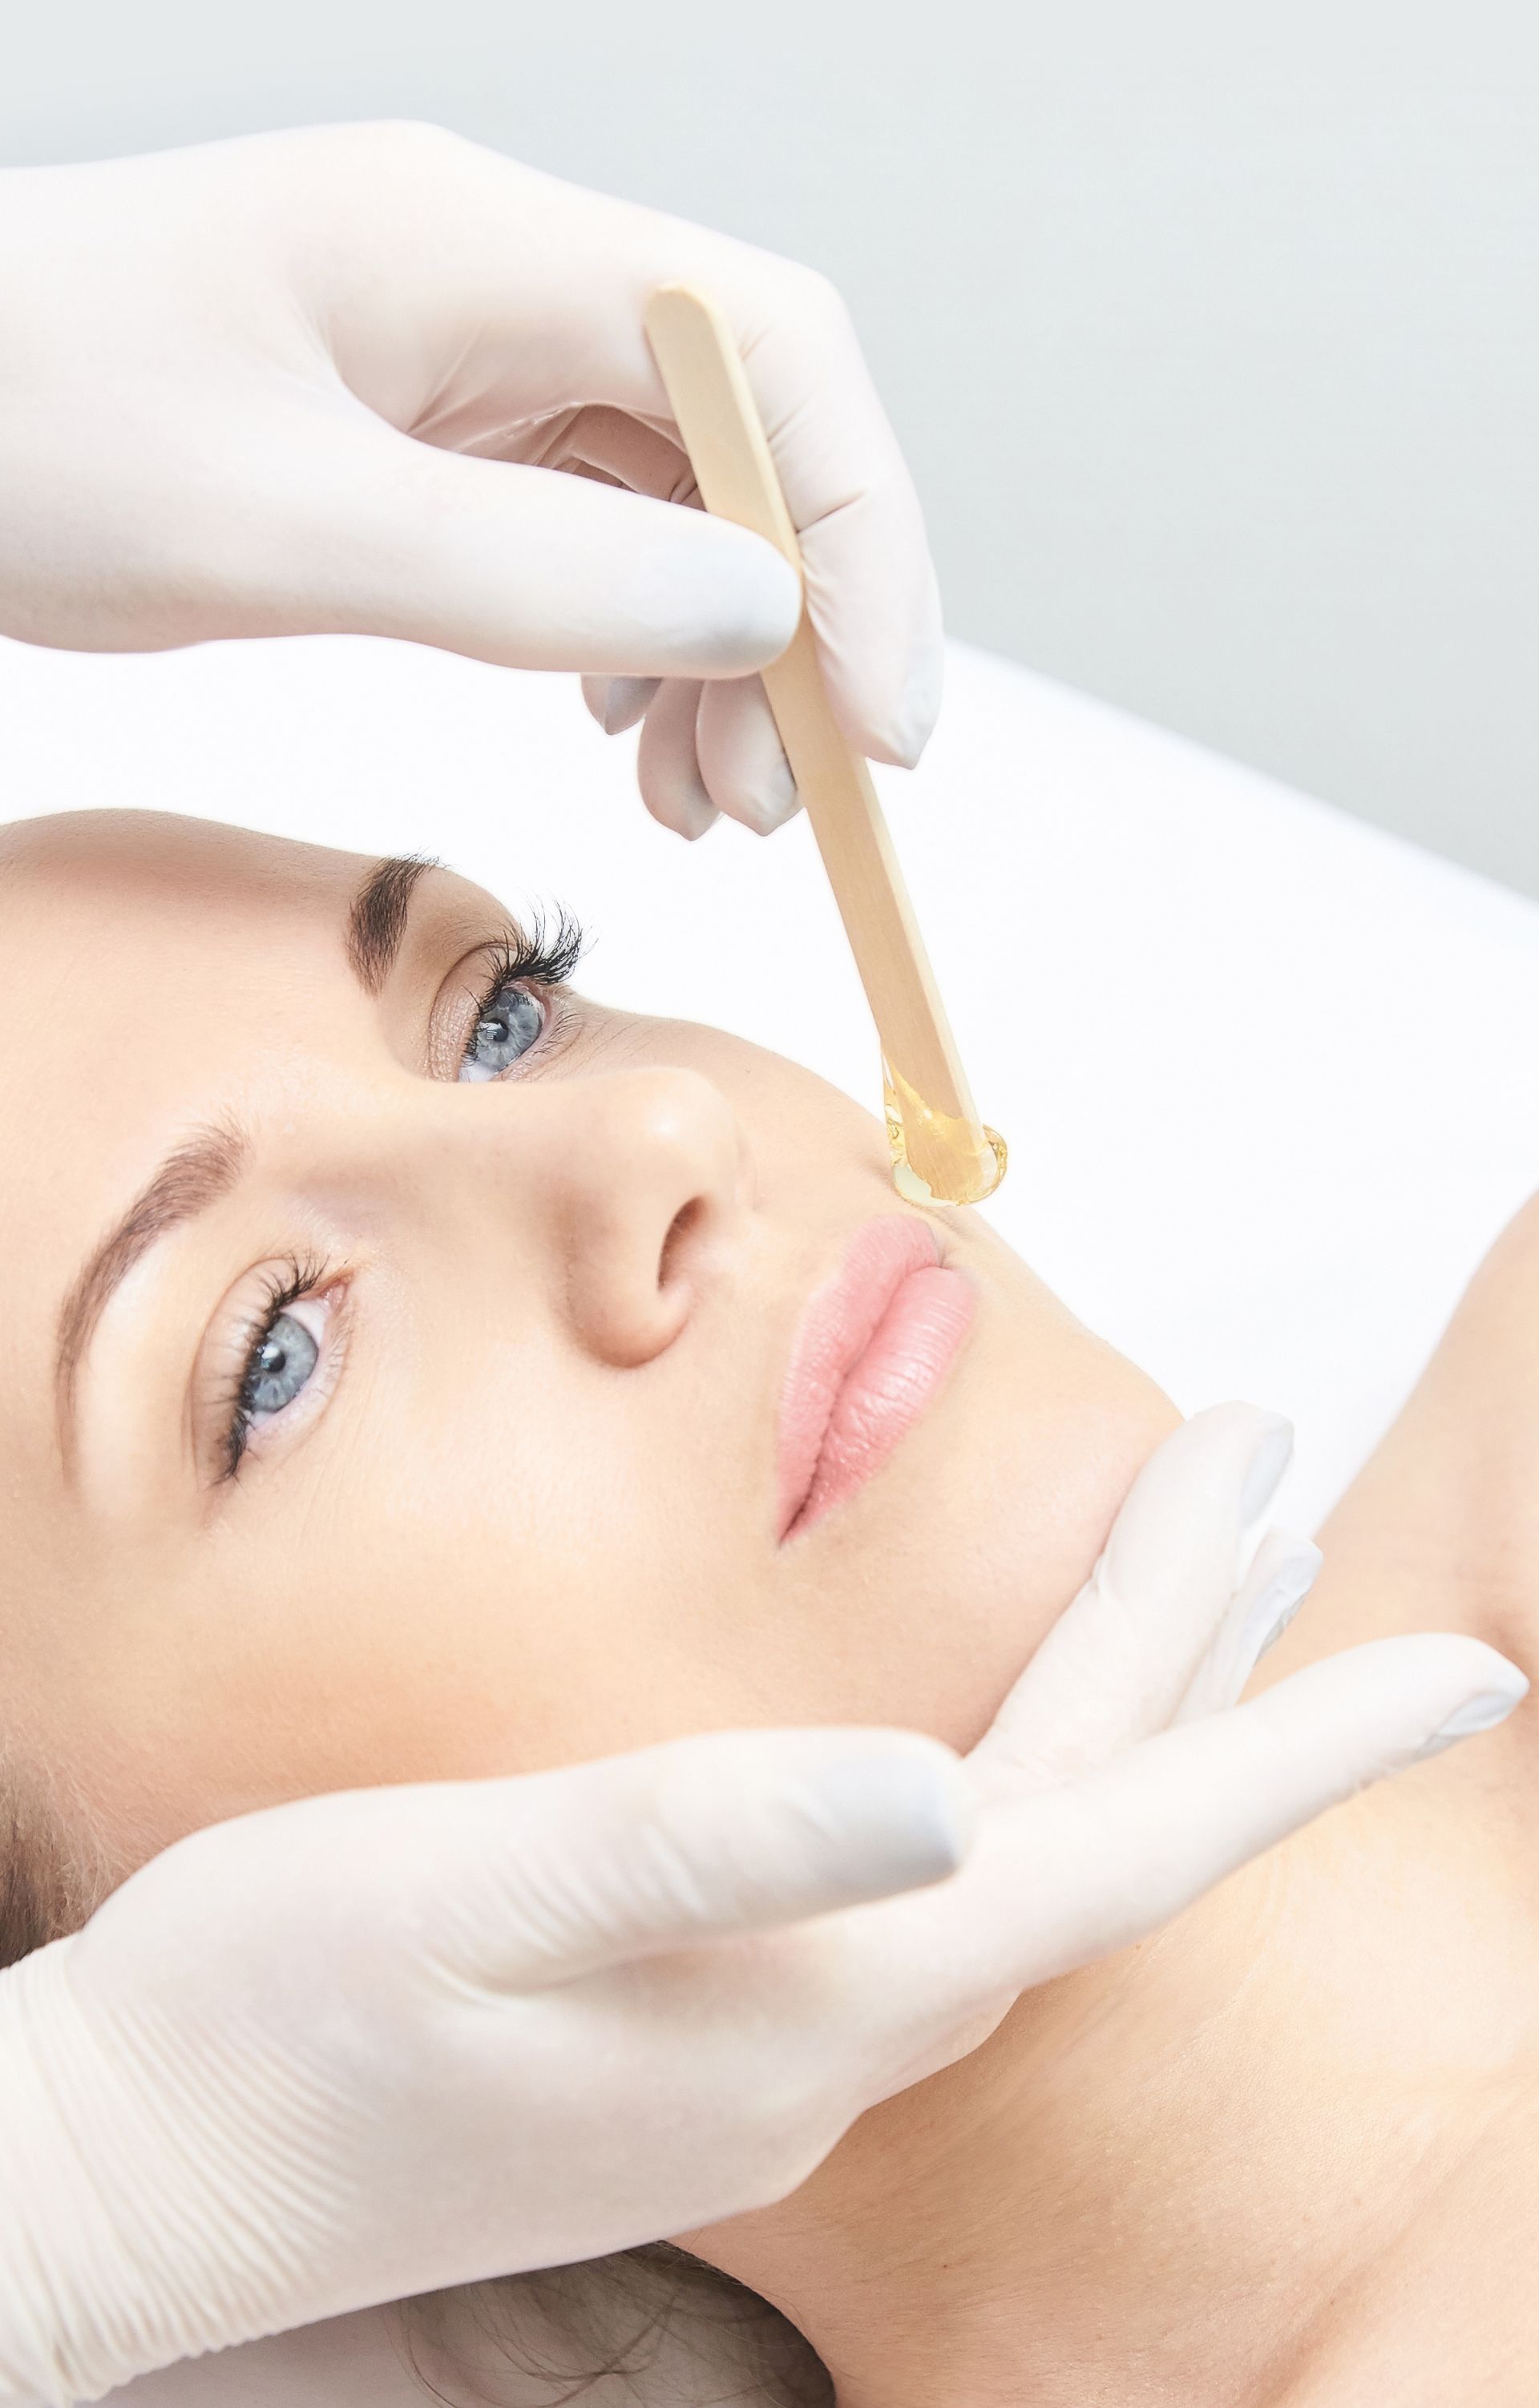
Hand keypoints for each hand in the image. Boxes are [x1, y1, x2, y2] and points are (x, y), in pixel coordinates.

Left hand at [0, 124, 938, 836]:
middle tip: (775, 801)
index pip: (768, 353)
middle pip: (740, 431)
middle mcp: (490, 278)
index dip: (859, 536)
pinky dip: (626, 636)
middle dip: (791, 621)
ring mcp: (453, 348)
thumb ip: (534, 574)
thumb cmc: (18, 425)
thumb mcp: (278, 527)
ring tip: (701, 802)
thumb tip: (763, 613)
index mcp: (474, 246)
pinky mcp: (412, 424)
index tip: (873, 722)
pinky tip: (618, 730)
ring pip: (668, 492)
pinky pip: (579, 522)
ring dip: (717, 648)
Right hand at [0, 1408, 1520, 2403]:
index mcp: (822, 1994)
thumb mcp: (475, 1900)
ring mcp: (778, 2050)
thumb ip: (711, 1843)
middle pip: (1087, 1810)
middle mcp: (839, 2035)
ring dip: (1115, 1696)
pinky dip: (1008, 1770)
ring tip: (1184, 1557)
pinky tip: (989, 1728)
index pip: (1131, 1843)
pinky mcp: (707, 2035)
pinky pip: (927, 1883)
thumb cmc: (283, 2020)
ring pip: (1021, 1844)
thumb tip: (942, 1795)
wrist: (148, 2175)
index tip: (1475, 1663)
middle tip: (1256, 1449)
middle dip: (1197, 1633)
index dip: (1309, 1743)